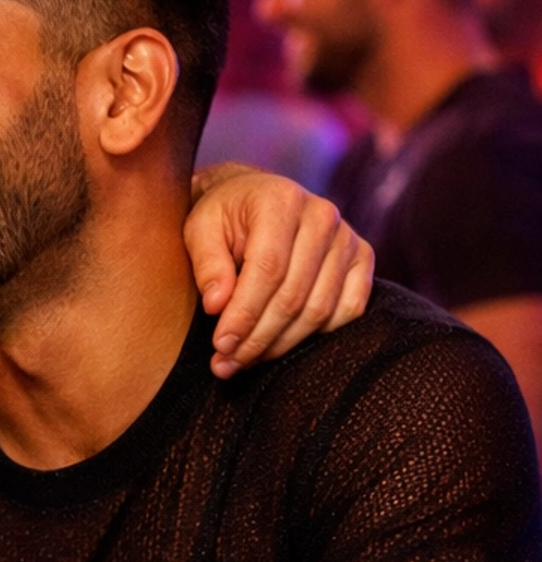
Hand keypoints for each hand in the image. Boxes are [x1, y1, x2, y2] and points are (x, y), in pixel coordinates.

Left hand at [185, 165, 372, 377]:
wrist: (257, 198)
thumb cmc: (225, 216)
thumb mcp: (200, 229)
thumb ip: (207, 263)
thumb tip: (217, 306)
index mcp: (281, 201)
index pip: (268, 269)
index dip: (244, 313)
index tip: (221, 344)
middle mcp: (322, 216)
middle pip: (294, 295)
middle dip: (257, 338)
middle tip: (226, 363)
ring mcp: (347, 238)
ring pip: (320, 309)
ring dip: (282, 344)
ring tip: (246, 360)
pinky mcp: (362, 258)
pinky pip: (349, 309)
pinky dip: (317, 334)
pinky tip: (282, 342)